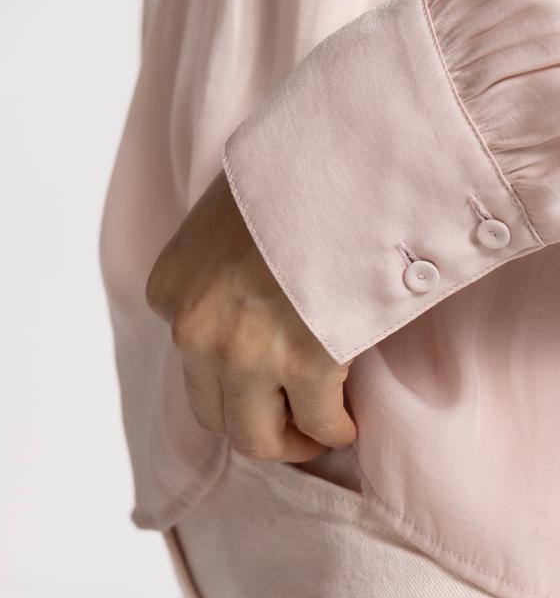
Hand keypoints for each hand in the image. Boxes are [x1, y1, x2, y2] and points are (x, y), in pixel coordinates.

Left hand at [145, 170, 354, 461]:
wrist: (344, 156)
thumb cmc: (297, 175)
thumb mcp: (226, 216)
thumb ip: (221, 270)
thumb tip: (253, 307)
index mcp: (170, 289)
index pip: (189, 362)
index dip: (233, 379)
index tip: (270, 378)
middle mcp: (195, 328)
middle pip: (215, 414)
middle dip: (259, 425)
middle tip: (298, 422)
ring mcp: (245, 352)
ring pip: (257, 437)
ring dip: (294, 441)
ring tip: (324, 427)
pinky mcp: (304, 364)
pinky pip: (319, 424)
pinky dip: (335, 429)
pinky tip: (351, 419)